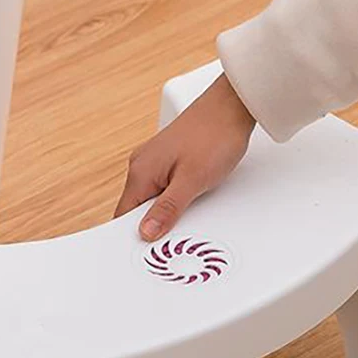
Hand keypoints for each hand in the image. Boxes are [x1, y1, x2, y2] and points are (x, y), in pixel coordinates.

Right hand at [115, 74, 254, 240]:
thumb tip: (146, 232)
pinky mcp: (168, 159)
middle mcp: (141, 166)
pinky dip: (172, 199)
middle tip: (173, 238)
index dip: (134, 236)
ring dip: (165, 212)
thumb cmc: (215, 135)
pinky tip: (189, 201)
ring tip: (186, 216)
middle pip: (137, 209)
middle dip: (153, 226)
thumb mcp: (192, 181)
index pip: (123, 216)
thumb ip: (167, 209)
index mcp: (140, 172)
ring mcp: (154, 162)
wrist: (233, 106)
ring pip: (152, 199)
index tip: (149, 251)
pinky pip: (163, 188)